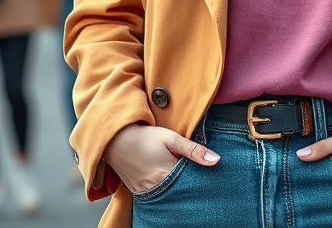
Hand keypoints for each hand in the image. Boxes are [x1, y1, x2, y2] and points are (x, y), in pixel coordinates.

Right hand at [104, 123, 219, 193]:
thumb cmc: (145, 136)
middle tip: (194, 174)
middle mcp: (156, 187)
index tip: (206, 173)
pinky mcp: (138, 192)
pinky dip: (163, 190)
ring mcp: (145, 191)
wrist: (116, 139)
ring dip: (176, 188)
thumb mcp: (171, 138)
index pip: (191, 183)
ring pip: (168, 195)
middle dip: (188, 185)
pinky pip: (155, 196)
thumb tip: (216, 160)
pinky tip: (167, 181)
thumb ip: (194, 150)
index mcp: (166, 174)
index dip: (199, 178)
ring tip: (179, 176)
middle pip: (180, 191)